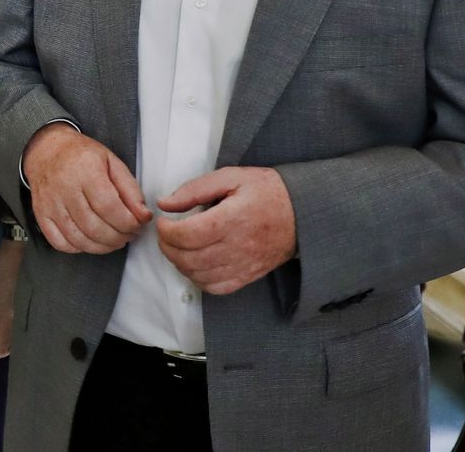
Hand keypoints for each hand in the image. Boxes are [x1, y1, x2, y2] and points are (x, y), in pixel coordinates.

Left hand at [0, 238, 22, 361]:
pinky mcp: (32, 309)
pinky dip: (13, 336)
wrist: (21, 253)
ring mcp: (29, 315)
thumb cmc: (1, 270)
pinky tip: (4, 333)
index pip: (0, 345)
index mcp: (9, 316)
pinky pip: (22, 330)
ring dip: (5, 345)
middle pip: (11, 346)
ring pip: (18, 340)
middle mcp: (21, 320)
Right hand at [22, 123, 151, 253]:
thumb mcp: (112, 163)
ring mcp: (50, 203)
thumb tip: (143, 215)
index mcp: (85, 169)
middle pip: (94, 227)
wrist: (48, 150)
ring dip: (102, 247)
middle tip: (128, 235)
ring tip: (113, 240)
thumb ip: (130, 190)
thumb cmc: (81, 156)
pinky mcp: (41, 214)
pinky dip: (78, 248)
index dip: (127, 223)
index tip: (137, 225)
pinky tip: (89, 240)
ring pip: (78, 238)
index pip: (109, 207)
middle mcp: (65, 187)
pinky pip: (60, 242)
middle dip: (118, 238)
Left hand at [156, 166, 296, 294]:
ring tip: (178, 246)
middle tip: (165, 234)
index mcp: (233, 218)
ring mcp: (244, 265)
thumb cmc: (266, 191)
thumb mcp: (231, 177)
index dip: (166, 231)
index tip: (162, 221)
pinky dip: (198, 279)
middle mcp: (238, 246)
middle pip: (189, 258)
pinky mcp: (248, 275)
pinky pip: (216, 288)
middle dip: (167, 247)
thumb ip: (194, 189)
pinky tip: (195, 263)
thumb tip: (165, 203)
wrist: (302, 213)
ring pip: (199, 275)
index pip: (188, 235)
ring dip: (179, 263)